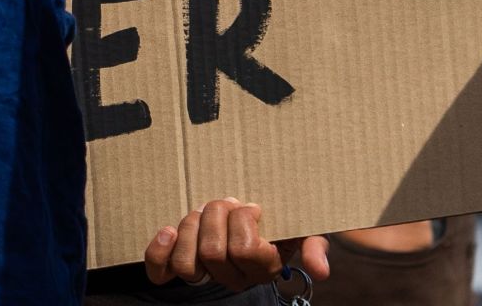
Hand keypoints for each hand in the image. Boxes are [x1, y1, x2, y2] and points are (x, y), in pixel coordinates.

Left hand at [143, 198, 328, 290]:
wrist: (255, 215)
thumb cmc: (282, 221)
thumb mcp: (305, 229)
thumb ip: (314, 245)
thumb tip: (322, 271)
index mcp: (263, 267)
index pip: (243, 249)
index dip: (243, 221)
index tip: (253, 207)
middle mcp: (234, 277)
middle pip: (213, 252)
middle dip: (217, 216)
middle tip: (228, 203)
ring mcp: (206, 275)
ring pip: (188, 263)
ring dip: (192, 228)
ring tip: (204, 213)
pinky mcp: (178, 269)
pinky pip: (162, 272)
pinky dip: (160, 251)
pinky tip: (167, 232)